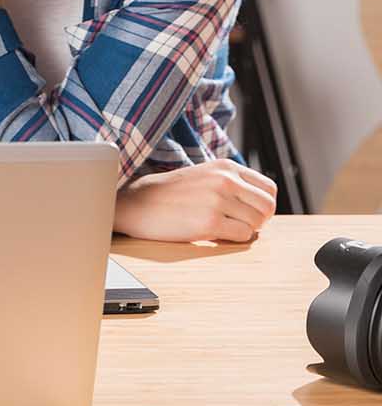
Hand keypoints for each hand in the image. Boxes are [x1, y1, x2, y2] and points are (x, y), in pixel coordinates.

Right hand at [113, 160, 277, 243]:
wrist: (136, 204)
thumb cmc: (170, 194)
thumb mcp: (204, 176)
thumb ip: (233, 183)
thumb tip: (264, 208)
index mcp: (225, 166)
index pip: (269, 188)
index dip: (262, 205)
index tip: (246, 212)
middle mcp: (224, 179)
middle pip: (268, 207)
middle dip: (257, 220)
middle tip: (236, 224)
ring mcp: (218, 200)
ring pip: (257, 223)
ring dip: (243, 230)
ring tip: (221, 228)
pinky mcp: (210, 222)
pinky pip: (243, 236)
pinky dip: (232, 239)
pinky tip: (213, 234)